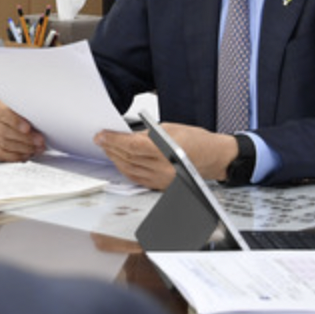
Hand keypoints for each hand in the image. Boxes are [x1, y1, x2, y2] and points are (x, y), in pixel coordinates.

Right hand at [0, 98, 45, 160]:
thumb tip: (43, 114)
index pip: (3, 112)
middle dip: (25, 138)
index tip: (28, 128)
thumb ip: (31, 107)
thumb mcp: (29, 103)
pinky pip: (1, 154)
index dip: (15, 121)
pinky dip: (15, 156)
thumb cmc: (25, 109)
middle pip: (5, 131)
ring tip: (37, 148)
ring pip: (5, 143)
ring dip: (23, 148)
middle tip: (39, 141)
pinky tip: (26, 155)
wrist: (21, 115)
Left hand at [94, 123, 237, 189]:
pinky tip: (120, 161)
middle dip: (111, 148)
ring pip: (130, 170)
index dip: (114, 140)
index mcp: (166, 150)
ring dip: (116, 159)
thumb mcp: (170, 128)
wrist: (214, 157)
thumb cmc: (197, 141)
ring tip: (107, 148)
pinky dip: (125, 169)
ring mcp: (162, 179)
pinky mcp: (161, 185)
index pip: (132, 146)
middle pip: (129, 159)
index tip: (102, 135)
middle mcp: (163, 168)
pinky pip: (137, 178)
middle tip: (100, 139)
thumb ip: (148, 133)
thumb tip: (128, 135)